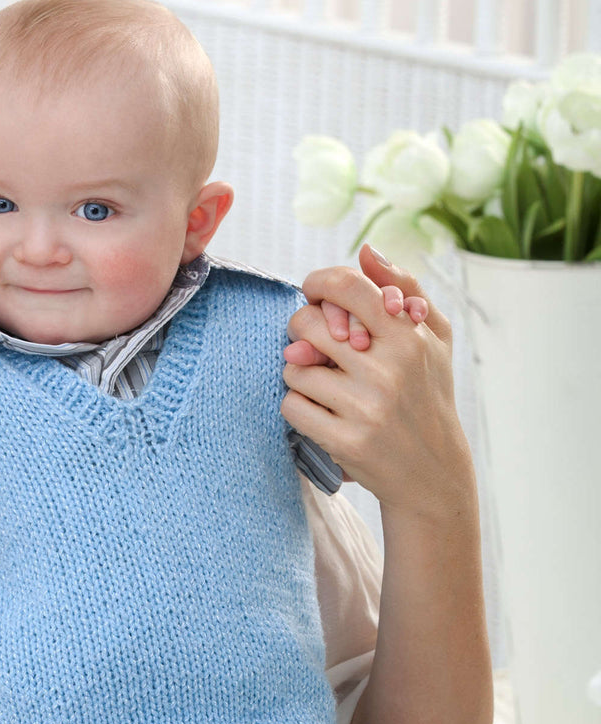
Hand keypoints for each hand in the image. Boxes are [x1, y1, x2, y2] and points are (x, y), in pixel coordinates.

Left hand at [281, 246, 472, 518]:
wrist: (432, 472)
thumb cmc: (428, 395)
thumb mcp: (433, 338)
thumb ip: (403, 288)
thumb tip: (366, 251)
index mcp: (409, 338)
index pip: (348, 288)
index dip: (318, 283)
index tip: (312, 291)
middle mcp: (387, 369)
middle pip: (307, 325)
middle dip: (301, 331)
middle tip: (314, 344)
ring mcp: (364, 407)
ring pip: (293, 368)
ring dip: (300, 373)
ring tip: (325, 384)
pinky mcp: (343, 440)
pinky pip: (291, 405)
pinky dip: (298, 406)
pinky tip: (321, 411)